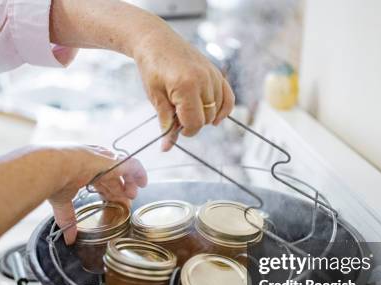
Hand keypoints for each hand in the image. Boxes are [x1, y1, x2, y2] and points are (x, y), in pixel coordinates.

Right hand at [48, 145, 146, 244]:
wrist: (53, 166)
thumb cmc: (52, 180)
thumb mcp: (61, 201)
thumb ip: (67, 219)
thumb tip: (68, 238)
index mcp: (80, 169)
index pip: (98, 180)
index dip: (106, 192)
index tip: (111, 203)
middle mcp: (93, 162)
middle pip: (112, 177)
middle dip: (119, 191)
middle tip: (125, 204)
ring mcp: (103, 160)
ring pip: (122, 170)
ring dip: (128, 183)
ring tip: (132, 196)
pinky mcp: (113, 161)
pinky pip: (132, 165)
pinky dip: (139, 173)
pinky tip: (143, 183)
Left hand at [49, 0, 234, 150]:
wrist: (156, 41)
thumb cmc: (152, 67)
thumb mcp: (155, 97)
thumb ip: (165, 122)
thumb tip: (166, 148)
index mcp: (186, 87)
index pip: (194, 123)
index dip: (185, 131)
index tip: (175, 127)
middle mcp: (204, 80)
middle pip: (206, 119)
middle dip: (192, 122)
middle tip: (177, 113)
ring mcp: (212, 76)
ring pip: (216, 111)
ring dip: (204, 115)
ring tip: (187, 107)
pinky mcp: (216, 72)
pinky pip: (228, 98)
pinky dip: (223, 109)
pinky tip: (215, 116)